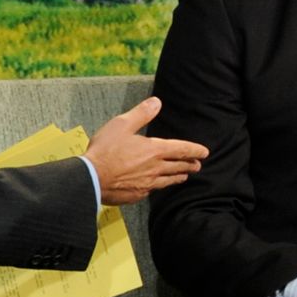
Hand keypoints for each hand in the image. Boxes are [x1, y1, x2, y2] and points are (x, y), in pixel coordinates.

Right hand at [86, 95, 207, 205]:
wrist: (91, 178)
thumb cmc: (105, 150)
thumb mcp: (122, 124)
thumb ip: (141, 114)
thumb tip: (156, 102)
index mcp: (154, 150)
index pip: (182, 149)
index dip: (195, 150)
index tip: (205, 152)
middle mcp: (155, 168)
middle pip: (179, 167)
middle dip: (190, 165)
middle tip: (198, 165)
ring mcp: (148, 183)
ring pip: (169, 181)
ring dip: (179, 177)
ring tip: (184, 176)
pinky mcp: (138, 194)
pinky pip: (153, 190)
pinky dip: (159, 186)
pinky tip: (157, 186)